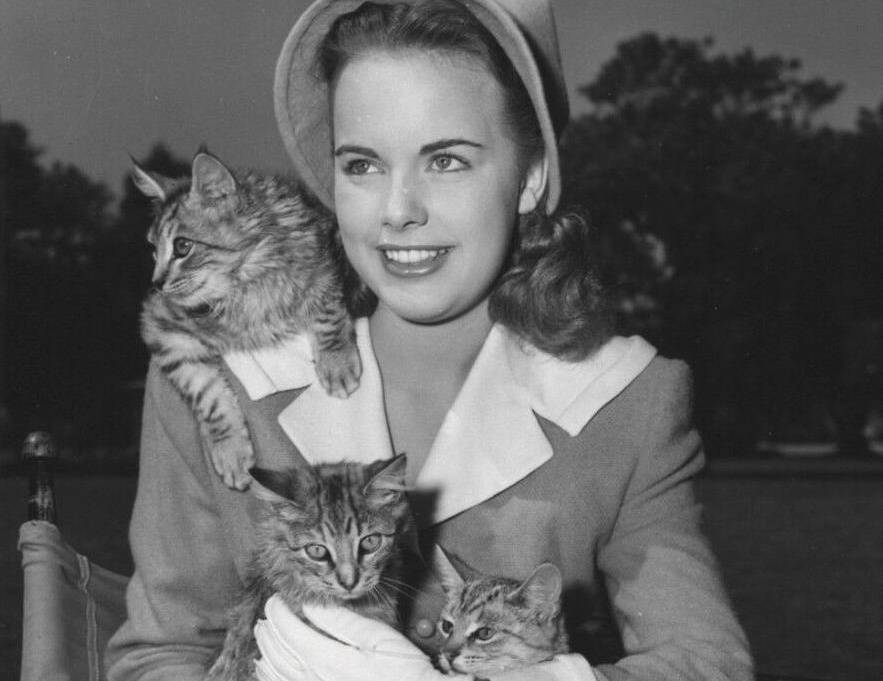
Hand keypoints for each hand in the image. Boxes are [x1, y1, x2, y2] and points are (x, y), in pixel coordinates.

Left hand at [253, 596, 472, 680]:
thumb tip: (315, 605)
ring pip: (278, 673)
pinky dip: (271, 676)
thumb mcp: (377, 638)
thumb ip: (342, 621)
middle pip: (279, 652)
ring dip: (266, 651)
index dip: (279, 612)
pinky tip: (268, 669)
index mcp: (327, 660)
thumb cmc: (403, 671)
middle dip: (270, 629)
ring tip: (262, 635)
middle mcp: (314, 680)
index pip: (290, 631)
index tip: (277, 598)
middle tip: (268, 612)